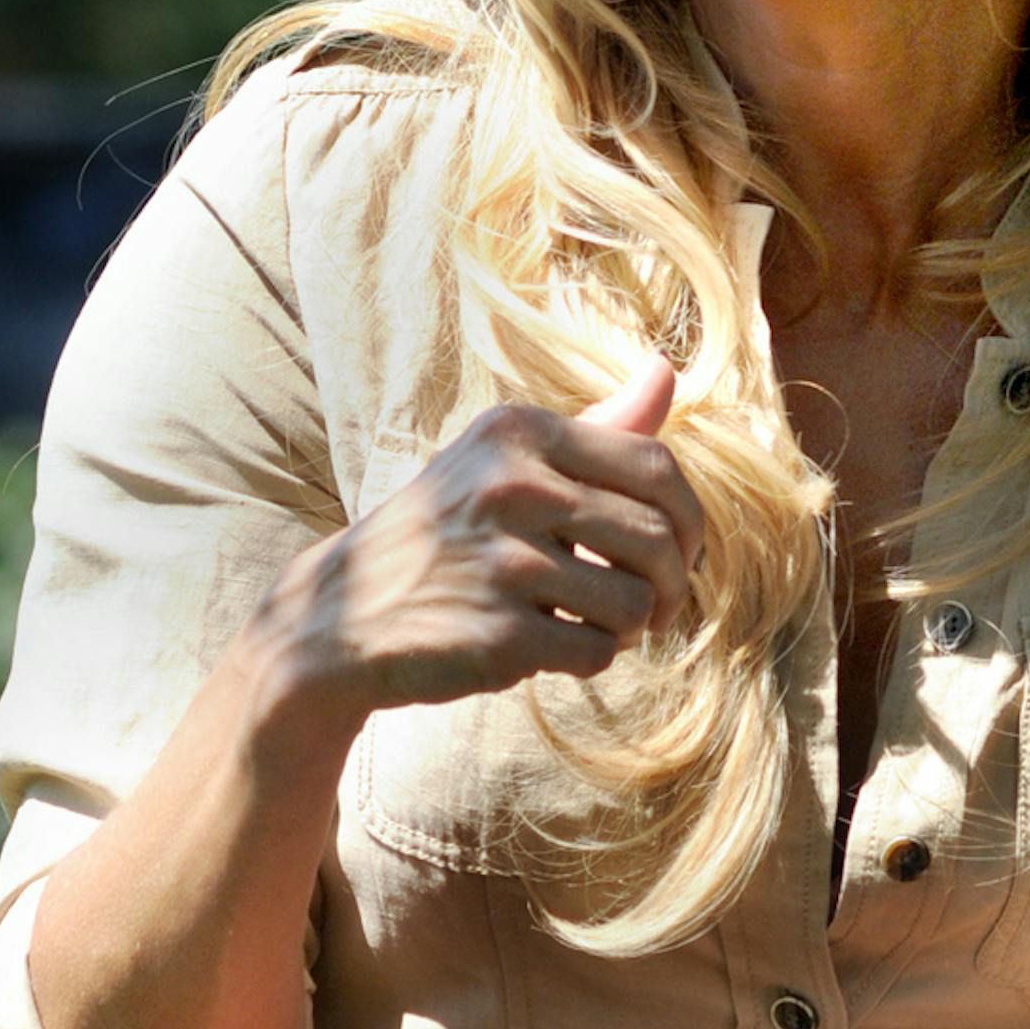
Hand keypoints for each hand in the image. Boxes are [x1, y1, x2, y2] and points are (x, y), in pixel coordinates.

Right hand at [262, 353, 704, 718]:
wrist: (339, 617)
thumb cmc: (443, 534)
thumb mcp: (502, 461)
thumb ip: (595, 426)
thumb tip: (669, 368)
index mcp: (518, 433)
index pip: (656, 468)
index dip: (690, 519)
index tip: (680, 551)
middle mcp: (511, 487)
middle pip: (658, 539)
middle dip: (671, 584)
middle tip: (654, 606)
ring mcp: (503, 562)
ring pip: (635, 603)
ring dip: (632, 627)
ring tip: (595, 624)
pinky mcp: (498, 634)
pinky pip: (598, 652)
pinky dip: (590, 660)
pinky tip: (554, 648)